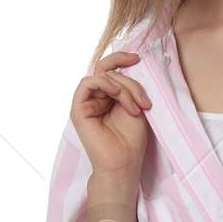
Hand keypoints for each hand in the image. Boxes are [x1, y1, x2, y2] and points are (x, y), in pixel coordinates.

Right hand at [70, 51, 152, 182]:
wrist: (123, 163)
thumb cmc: (131, 140)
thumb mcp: (135, 106)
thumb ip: (128, 86)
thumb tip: (126, 66)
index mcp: (108, 97)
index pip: (111, 70)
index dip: (121, 59)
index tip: (137, 58)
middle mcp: (96, 98)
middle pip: (109, 71)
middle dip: (130, 81)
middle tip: (144, 101)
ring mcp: (86, 103)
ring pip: (102, 77)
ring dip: (123, 88)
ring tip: (134, 108)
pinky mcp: (78, 109)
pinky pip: (87, 83)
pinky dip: (103, 83)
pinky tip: (116, 94)